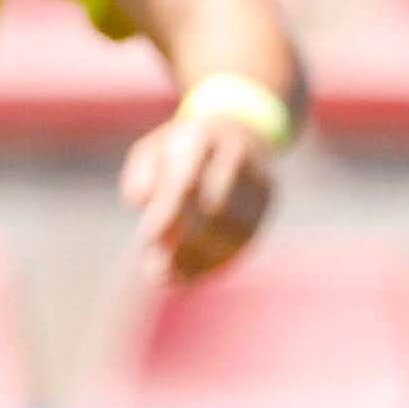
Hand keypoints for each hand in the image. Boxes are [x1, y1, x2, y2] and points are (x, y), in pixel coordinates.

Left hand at [118, 104, 275, 284]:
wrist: (238, 128)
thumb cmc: (182, 147)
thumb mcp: (153, 148)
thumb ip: (141, 173)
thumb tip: (140, 202)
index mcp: (204, 138)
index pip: (187, 182)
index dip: (168, 216)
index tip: (146, 242)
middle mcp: (238, 155)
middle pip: (215, 210)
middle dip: (185, 244)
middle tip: (155, 271)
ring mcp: (259, 177)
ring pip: (234, 229)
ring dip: (201, 259)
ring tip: (171, 279)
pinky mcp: (268, 199)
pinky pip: (247, 238)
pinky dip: (220, 261)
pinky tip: (194, 275)